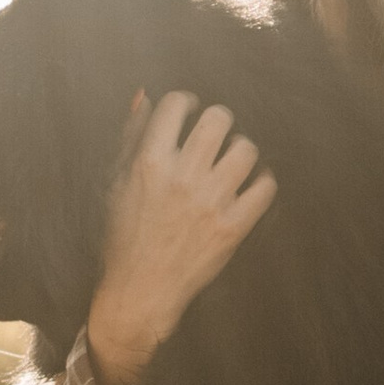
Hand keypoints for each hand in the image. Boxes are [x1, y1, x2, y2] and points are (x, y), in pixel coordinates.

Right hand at [86, 90, 277, 384]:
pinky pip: (266, 187)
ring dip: (240, 149)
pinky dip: (262, 181)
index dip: (185, 102)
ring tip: (232, 159)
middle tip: (214, 134)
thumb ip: (131, 135)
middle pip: (219, 118)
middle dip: (218, 120)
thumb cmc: (123, 234)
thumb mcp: (116, 183)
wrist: (139, 291)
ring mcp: (210, 204)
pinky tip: (249, 184)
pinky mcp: (233, 228)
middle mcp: (182, 178)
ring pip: (246, 149)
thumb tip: (145, 93)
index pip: (177, 104)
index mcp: (148, 163)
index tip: (187, 114)